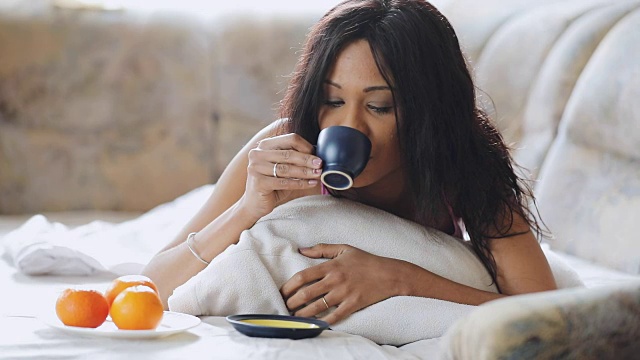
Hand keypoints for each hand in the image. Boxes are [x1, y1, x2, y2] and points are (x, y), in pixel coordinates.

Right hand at [239, 133, 322, 219]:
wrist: (254, 204)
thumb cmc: (272, 184)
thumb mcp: (283, 168)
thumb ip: (294, 159)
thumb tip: (317, 155)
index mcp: (264, 145)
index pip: (290, 139)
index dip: (305, 146)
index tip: (317, 154)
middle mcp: (257, 154)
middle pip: (288, 153)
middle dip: (307, 159)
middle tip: (320, 164)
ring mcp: (256, 168)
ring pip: (287, 168)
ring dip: (305, 171)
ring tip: (318, 174)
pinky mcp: (258, 182)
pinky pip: (284, 182)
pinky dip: (300, 183)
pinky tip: (310, 183)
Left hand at [280, 244, 405, 324]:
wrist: (390, 274)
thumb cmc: (366, 260)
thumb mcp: (344, 248)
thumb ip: (322, 248)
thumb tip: (302, 249)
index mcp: (331, 266)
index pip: (303, 276)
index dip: (288, 286)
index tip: (282, 292)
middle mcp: (335, 280)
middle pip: (306, 294)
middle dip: (292, 303)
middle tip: (285, 307)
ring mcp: (344, 294)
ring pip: (317, 307)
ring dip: (302, 314)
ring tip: (295, 317)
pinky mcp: (353, 305)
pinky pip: (335, 317)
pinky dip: (323, 322)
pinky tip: (314, 324)